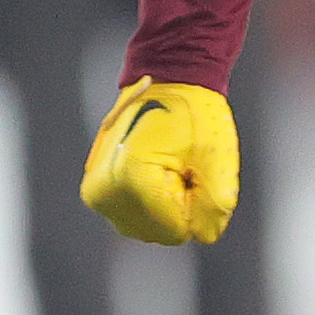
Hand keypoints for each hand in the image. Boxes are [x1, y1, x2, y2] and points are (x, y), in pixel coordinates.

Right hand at [80, 76, 238, 244]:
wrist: (166, 81)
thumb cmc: (193, 114)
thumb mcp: (218, 158)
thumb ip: (215, 207)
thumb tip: (202, 234)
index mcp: (130, 180)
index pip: (177, 228)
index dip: (195, 201)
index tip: (191, 164)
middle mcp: (105, 193)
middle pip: (160, 231)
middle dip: (179, 204)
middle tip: (181, 162)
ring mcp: (97, 195)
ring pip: (148, 227)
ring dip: (165, 203)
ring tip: (168, 162)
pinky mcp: (97, 194)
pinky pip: (136, 217)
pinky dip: (152, 200)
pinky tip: (155, 168)